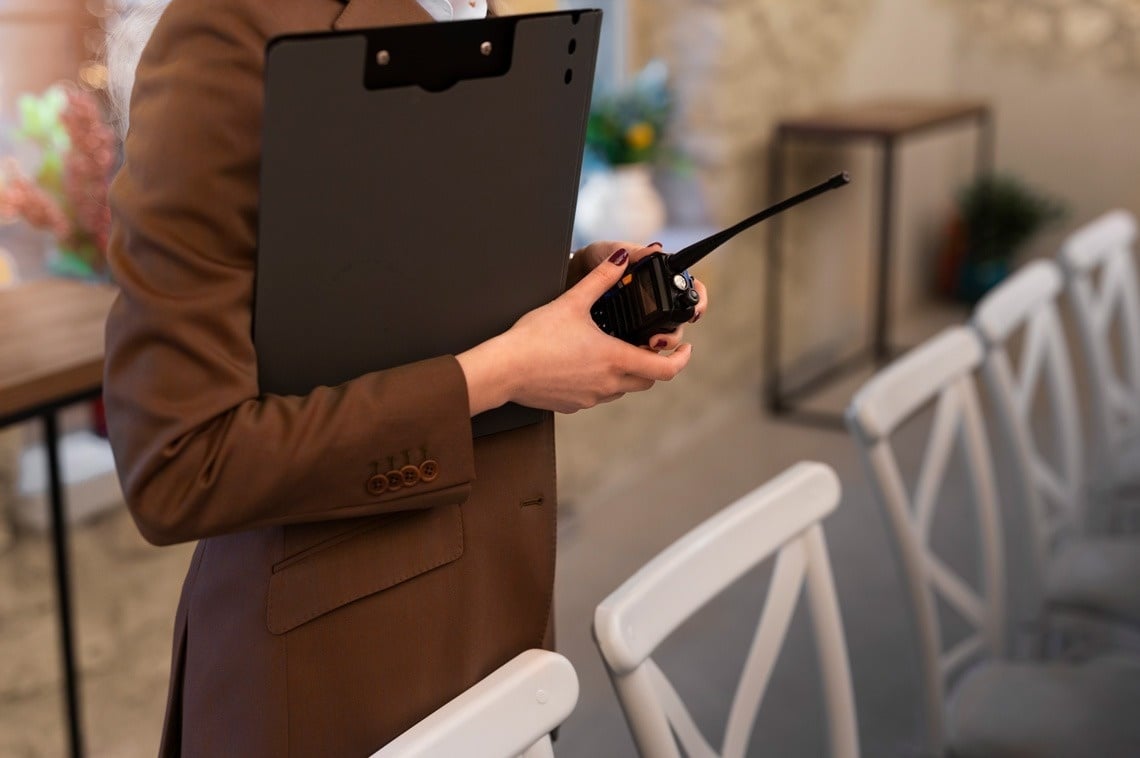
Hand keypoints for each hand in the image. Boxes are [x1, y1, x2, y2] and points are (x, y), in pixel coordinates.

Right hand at [457, 247, 693, 413]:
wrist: (504, 369)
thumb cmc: (535, 338)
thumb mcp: (572, 301)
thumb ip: (601, 278)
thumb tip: (621, 258)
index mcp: (615, 358)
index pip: (665, 369)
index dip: (682, 359)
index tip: (685, 348)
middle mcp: (608, 383)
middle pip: (647, 380)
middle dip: (654, 363)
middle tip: (648, 344)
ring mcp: (591, 398)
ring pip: (623, 388)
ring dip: (627, 372)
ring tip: (614, 350)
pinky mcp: (574, 405)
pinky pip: (598, 395)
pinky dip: (602, 381)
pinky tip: (584, 364)